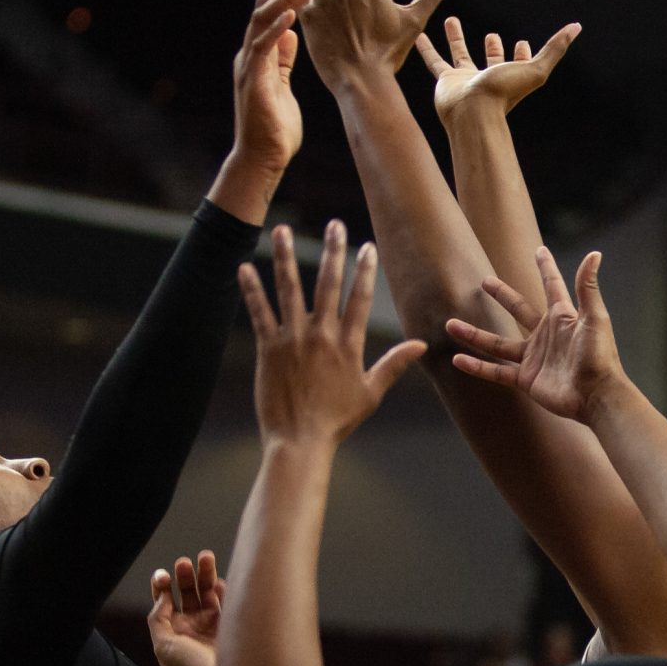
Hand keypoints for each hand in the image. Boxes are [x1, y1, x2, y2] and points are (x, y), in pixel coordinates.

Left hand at [147, 550, 223, 665]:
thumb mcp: (163, 646)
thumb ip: (158, 618)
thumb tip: (162, 595)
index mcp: (173, 630)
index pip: (165, 600)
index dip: (162, 584)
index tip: (164, 576)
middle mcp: (193, 625)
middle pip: (187, 592)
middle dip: (185, 575)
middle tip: (184, 563)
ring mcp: (214, 624)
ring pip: (208, 592)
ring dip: (205, 574)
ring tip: (205, 557)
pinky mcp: (232, 625)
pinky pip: (228, 600)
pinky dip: (224, 588)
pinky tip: (219, 581)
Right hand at [221, 0, 329, 194]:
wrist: (262, 160)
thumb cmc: (276, 128)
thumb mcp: (283, 85)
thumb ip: (283, 59)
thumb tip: (290, 32)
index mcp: (260, 54)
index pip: (273, 12)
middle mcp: (250, 54)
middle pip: (266, 7)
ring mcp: (249, 65)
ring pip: (263, 20)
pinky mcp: (252, 80)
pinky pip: (263, 48)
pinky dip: (277, 28)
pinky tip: (293, 13)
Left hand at [238, 222, 426, 445]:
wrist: (301, 440)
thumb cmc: (337, 420)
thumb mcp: (371, 392)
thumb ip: (394, 364)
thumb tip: (421, 347)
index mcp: (348, 345)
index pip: (359, 298)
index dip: (364, 271)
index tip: (367, 247)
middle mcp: (322, 336)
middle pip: (329, 284)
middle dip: (332, 251)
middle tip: (334, 225)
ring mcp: (294, 339)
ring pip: (290, 289)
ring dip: (286, 257)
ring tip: (282, 230)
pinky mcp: (269, 348)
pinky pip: (259, 312)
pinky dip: (252, 289)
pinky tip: (245, 267)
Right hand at [414, 15, 580, 123]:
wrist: (472, 113)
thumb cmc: (504, 94)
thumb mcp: (536, 69)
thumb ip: (555, 48)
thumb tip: (576, 27)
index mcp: (509, 79)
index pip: (518, 64)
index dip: (522, 54)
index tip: (522, 42)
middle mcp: (488, 81)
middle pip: (491, 62)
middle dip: (493, 49)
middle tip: (492, 35)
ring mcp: (465, 81)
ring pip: (460, 55)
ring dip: (456, 38)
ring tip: (451, 20)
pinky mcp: (445, 81)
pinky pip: (434, 61)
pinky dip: (427, 48)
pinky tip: (419, 35)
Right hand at [445, 246, 627, 422]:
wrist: (597, 396)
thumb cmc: (600, 356)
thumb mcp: (594, 318)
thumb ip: (587, 287)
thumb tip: (594, 254)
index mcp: (562, 317)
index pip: (551, 286)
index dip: (546, 268)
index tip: (538, 250)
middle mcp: (545, 335)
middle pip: (518, 310)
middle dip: (502, 296)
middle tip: (485, 281)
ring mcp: (534, 358)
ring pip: (497, 343)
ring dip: (474, 334)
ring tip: (450, 324)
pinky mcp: (527, 379)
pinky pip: (497, 371)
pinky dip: (477, 367)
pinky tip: (457, 359)